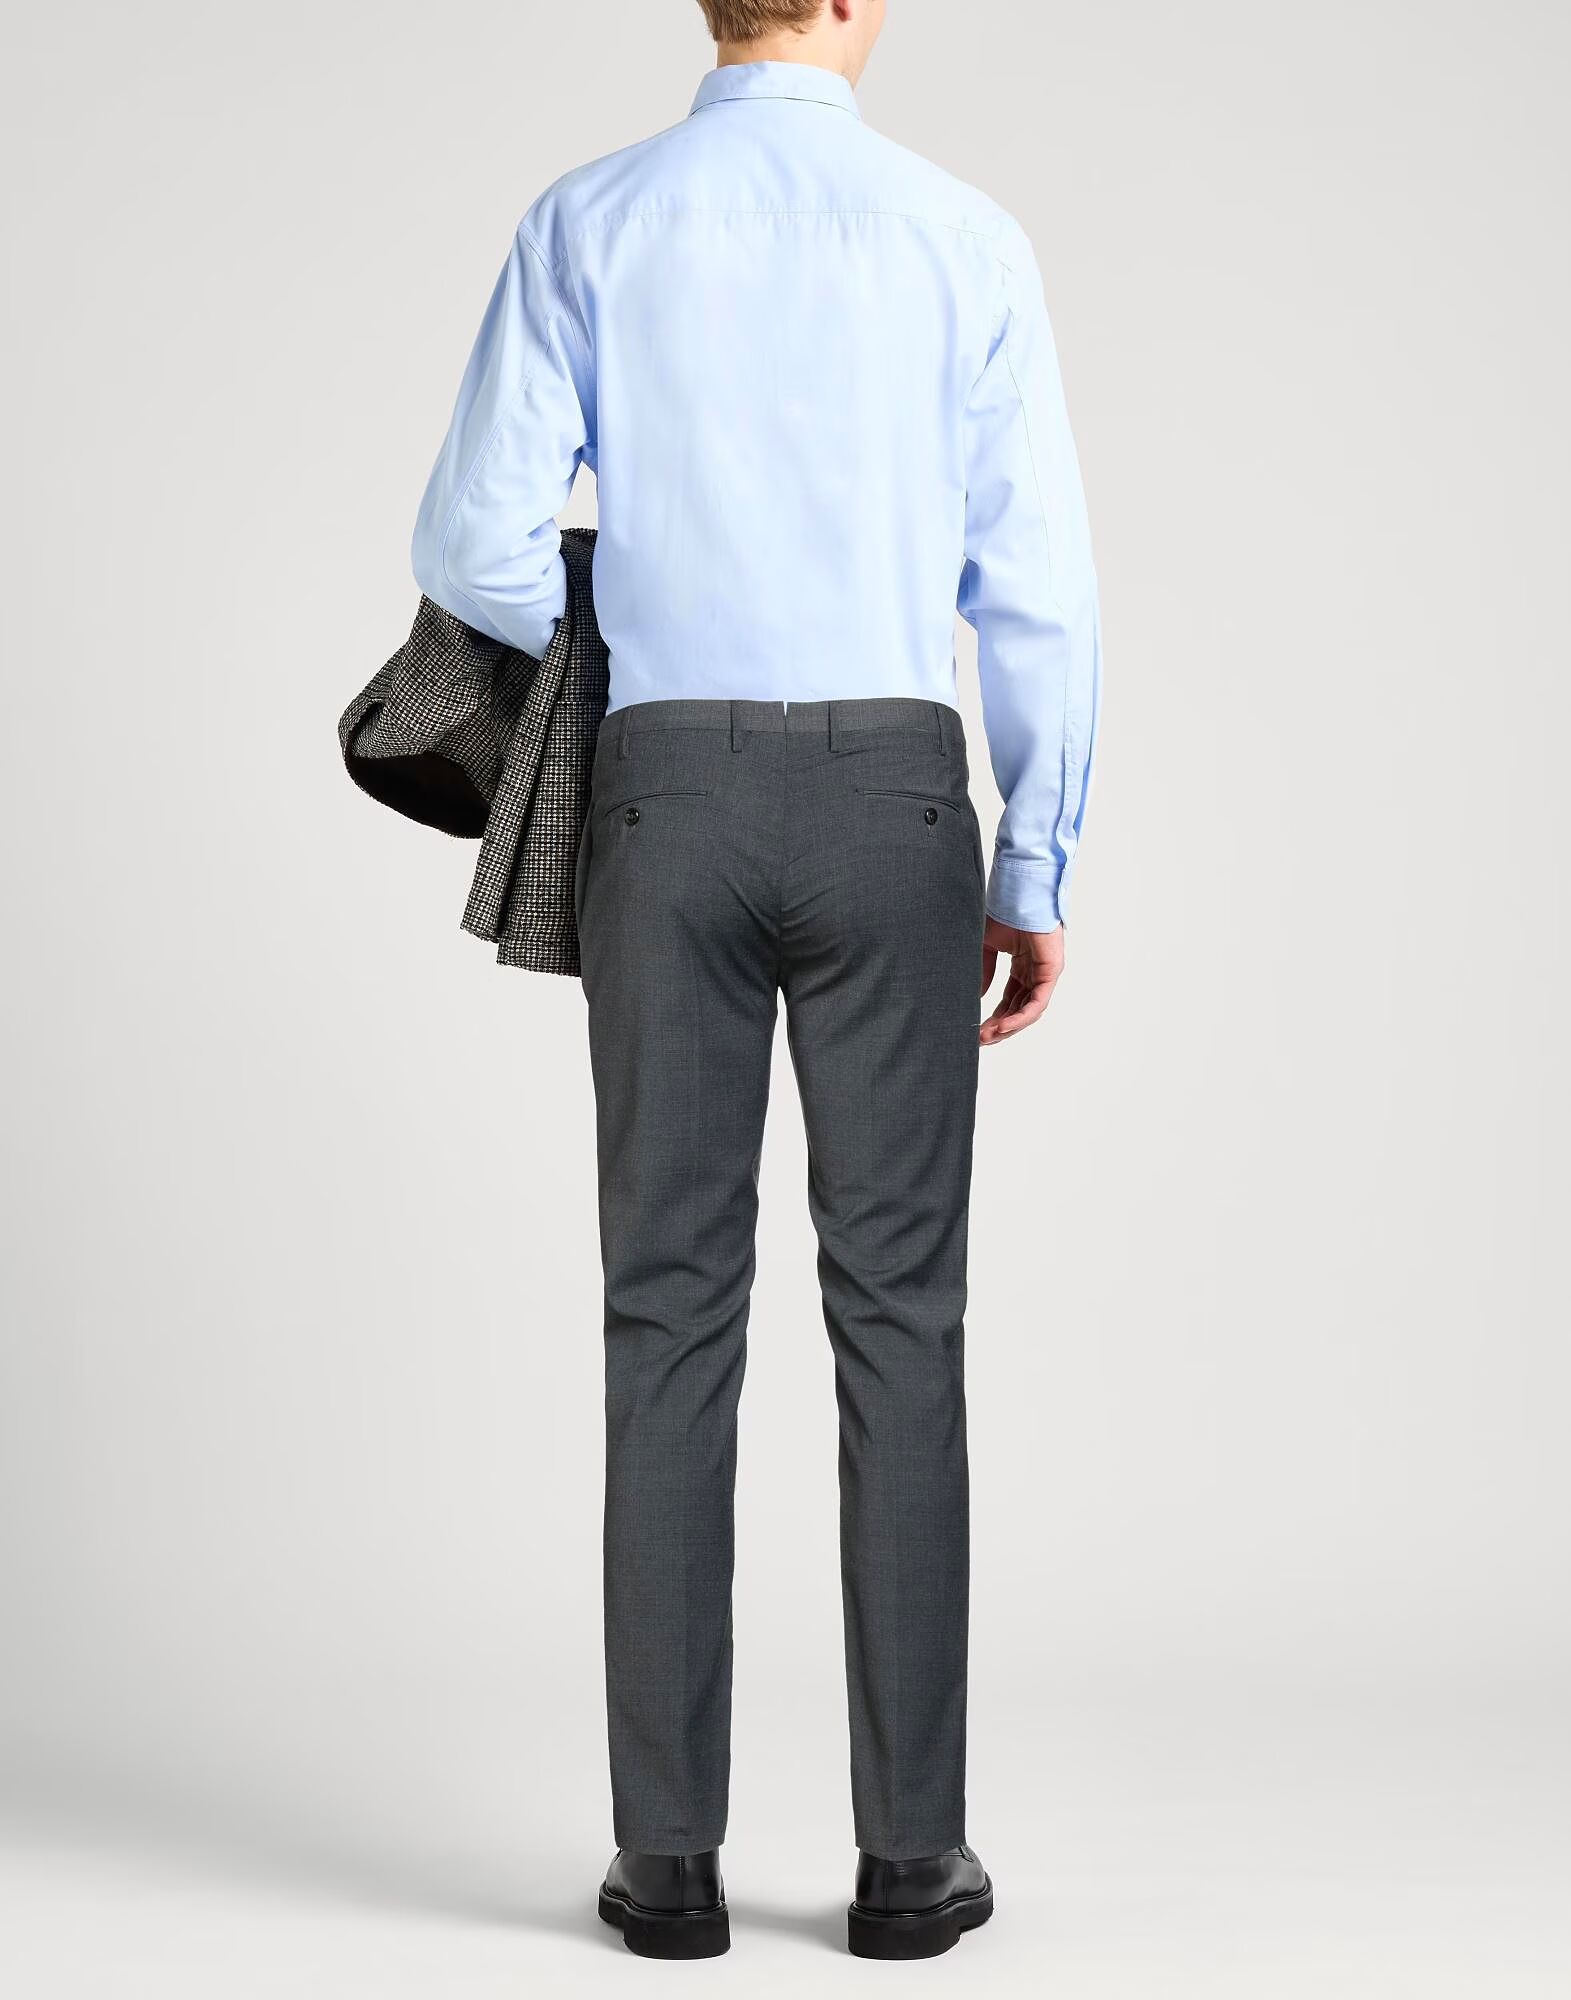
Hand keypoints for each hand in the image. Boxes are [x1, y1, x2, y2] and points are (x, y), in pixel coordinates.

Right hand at [979, 918, 1063, 1045]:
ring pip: (1029, 1010)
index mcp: (1022, 966)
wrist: (1015, 893)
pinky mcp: (1052, 970)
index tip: (977, 1030)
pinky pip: (1038, 1002)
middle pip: (1019, 1010)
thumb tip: (977, 997)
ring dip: (1008, 1026)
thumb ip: (983, 972)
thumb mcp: (986, 947)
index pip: (1010, 1001)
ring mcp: (1045, 972)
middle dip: (999, 1027)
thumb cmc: (1002, 911)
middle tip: (980, 1039)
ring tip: (988, 1036)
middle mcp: (1035, 972)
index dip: (994, 1017)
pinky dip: (1021, 1016)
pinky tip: (1003, 1026)